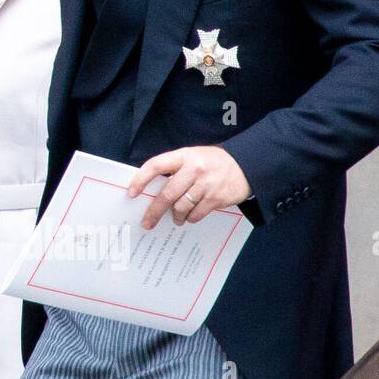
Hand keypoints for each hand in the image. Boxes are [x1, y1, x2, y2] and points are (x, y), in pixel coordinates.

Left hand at [126, 146, 251, 228]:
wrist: (246, 166)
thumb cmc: (212, 162)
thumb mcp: (193, 156)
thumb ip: (175, 168)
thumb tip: (152, 188)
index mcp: (184, 156)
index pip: (156, 165)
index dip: (141, 179)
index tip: (132, 193)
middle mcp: (194, 169)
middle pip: (167, 193)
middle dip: (154, 211)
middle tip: (147, 222)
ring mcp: (206, 184)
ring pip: (181, 206)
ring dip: (176, 216)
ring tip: (176, 219)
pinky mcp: (217, 198)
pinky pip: (196, 214)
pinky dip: (190, 218)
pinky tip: (190, 216)